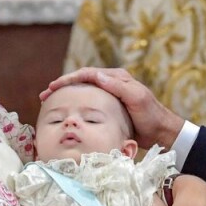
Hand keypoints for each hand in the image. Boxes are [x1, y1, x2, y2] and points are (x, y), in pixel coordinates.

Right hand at [41, 68, 183, 148]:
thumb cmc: (150, 115)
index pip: (87, 74)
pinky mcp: (109, 108)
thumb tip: (95, 74)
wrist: (161, 132)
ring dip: (66, 95)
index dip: (68, 79)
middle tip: (44, 95)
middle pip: (81, 81)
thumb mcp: (135, 98)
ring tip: (49, 102)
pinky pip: (88, 103)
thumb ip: (117, 86)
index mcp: (117, 77)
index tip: (53, 87)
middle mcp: (112, 83)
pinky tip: (67, 112)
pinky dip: (75, 104)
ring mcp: (110, 95)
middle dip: (62, 86)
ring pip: (82, 92)